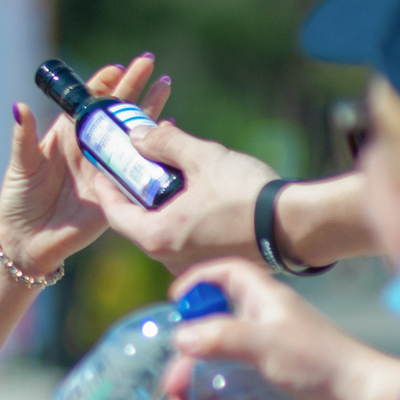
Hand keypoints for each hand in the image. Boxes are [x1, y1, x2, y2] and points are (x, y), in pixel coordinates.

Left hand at [0, 55, 169, 280]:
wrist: (29, 239)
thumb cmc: (19, 199)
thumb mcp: (22, 164)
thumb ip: (23, 137)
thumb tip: (19, 106)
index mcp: (66, 136)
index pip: (88, 103)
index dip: (102, 84)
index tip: (116, 68)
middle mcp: (90, 148)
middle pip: (116, 111)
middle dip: (133, 86)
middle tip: (149, 62)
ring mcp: (106, 167)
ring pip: (132, 133)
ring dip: (149, 109)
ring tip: (165, 85)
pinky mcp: (118, 190)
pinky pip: (141, 166)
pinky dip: (156, 148)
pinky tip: (169, 130)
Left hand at [74, 117, 281, 272]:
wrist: (299, 226)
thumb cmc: (248, 194)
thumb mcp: (202, 158)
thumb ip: (164, 143)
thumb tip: (137, 135)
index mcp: (157, 237)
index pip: (113, 213)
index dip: (104, 187)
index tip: (101, 166)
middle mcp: (169, 259)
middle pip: (136, 222)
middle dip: (133, 191)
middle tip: (132, 163)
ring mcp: (193, 264)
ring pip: (162, 229)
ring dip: (159, 201)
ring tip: (165, 171)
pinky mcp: (214, 262)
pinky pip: (185, 237)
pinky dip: (181, 214)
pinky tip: (193, 190)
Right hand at [154, 259, 399, 399]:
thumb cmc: (319, 363)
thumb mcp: (265, 343)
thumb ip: (220, 337)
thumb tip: (179, 338)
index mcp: (265, 301)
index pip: (227, 274)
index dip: (200, 280)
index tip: (176, 303)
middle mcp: (264, 325)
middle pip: (212, 325)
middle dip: (186, 350)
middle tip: (172, 380)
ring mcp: (267, 357)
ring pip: (218, 359)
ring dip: (193, 379)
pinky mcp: (271, 387)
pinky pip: (231, 385)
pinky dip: (211, 396)